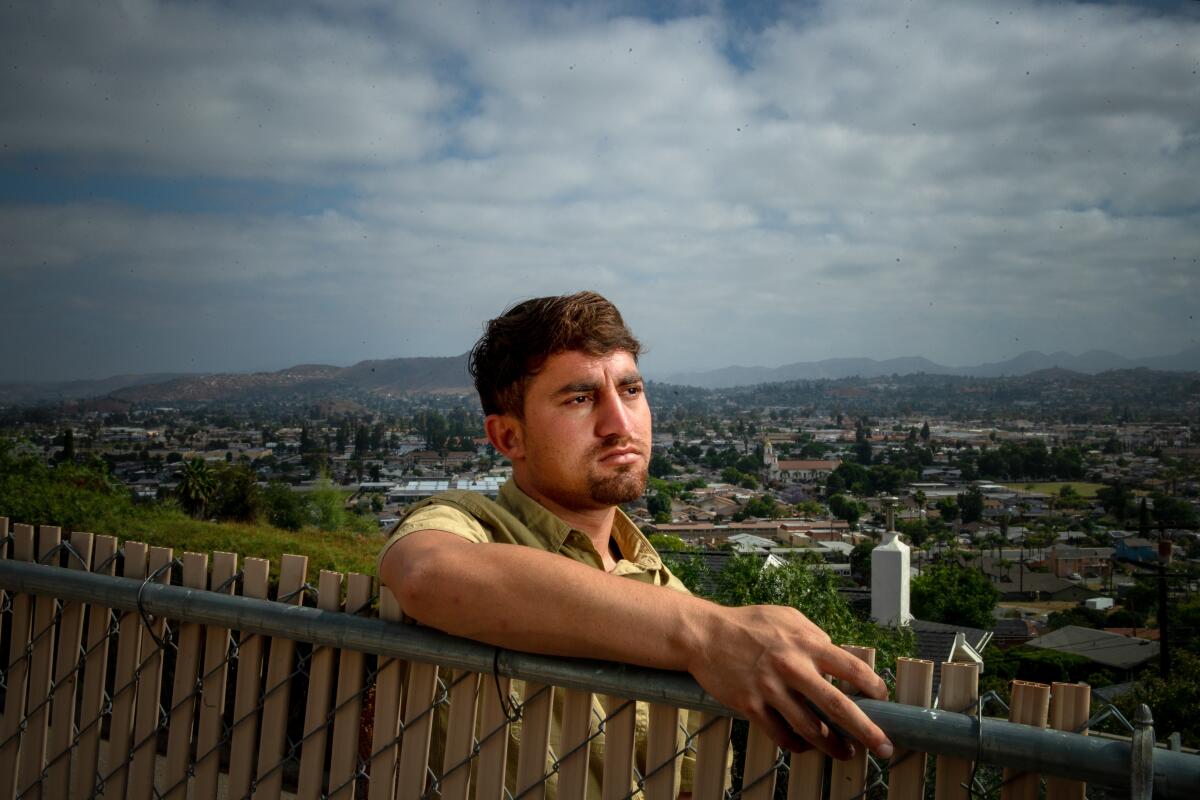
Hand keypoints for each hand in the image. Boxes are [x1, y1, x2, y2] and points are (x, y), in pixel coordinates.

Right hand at [685, 604, 892, 760]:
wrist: (704, 634)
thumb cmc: (748, 623)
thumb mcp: (786, 617)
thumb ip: (813, 634)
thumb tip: (836, 651)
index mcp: (805, 643)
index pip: (851, 668)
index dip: (872, 686)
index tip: (882, 699)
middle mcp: (791, 667)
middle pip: (837, 706)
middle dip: (866, 731)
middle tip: (884, 748)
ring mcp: (770, 688)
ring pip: (810, 729)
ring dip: (832, 746)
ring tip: (846, 753)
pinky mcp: (750, 705)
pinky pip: (780, 734)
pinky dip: (797, 745)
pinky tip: (805, 746)